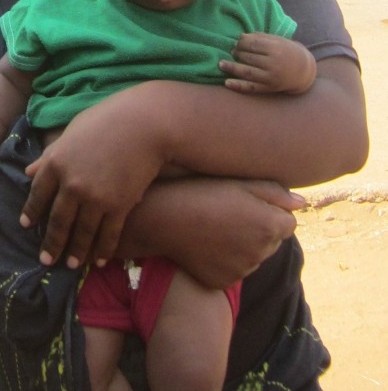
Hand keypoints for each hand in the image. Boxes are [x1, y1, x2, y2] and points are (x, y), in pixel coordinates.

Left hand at [20, 88, 165, 268]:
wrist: (143, 124)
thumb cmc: (106, 120)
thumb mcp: (72, 132)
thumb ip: (50, 155)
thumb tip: (28, 171)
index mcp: (56, 162)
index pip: (37, 194)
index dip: (31, 212)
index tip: (26, 226)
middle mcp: (71, 184)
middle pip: (57, 220)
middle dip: (51, 243)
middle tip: (45, 260)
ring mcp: (95, 198)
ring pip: (81, 233)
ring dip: (75, 252)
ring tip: (71, 264)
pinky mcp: (119, 206)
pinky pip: (108, 235)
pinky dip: (103, 250)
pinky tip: (99, 260)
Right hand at [128, 177, 303, 288]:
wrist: (164, 218)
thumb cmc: (202, 191)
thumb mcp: (240, 183)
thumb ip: (276, 192)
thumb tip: (302, 204)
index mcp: (269, 226)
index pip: (289, 222)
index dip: (270, 210)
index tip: (248, 202)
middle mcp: (261, 253)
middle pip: (273, 241)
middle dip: (261, 228)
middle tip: (232, 212)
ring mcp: (243, 271)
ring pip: (255, 256)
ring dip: (245, 244)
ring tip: (217, 226)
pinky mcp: (224, 282)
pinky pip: (236, 270)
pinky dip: (227, 259)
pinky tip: (208, 243)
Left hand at [219, 33, 316, 94]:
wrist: (303, 71)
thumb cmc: (287, 51)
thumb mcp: (277, 41)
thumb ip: (260, 38)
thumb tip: (240, 37)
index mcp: (276, 49)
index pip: (253, 44)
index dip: (241, 43)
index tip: (236, 42)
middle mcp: (273, 64)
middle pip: (249, 58)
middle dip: (237, 54)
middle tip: (231, 51)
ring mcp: (271, 77)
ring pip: (248, 73)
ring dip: (232, 68)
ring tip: (221, 64)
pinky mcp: (269, 88)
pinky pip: (251, 88)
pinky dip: (238, 86)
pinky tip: (227, 83)